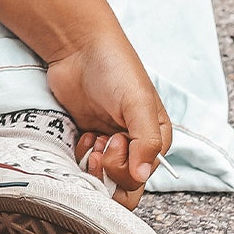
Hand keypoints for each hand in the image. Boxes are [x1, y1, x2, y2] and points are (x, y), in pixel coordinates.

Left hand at [45, 27, 171, 197]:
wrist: (78, 47)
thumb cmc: (115, 69)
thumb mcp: (138, 103)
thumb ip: (146, 141)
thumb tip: (142, 176)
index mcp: (155, 140)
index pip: (142, 178)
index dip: (125, 169)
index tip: (114, 141)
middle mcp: (134, 146)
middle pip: (123, 185)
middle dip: (108, 173)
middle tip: (97, 147)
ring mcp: (109, 143)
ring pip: (102, 179)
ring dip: (92, 167)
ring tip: (90, 140)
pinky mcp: (87, 138)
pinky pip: (83, 165)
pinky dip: (79, 157)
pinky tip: (81, 136)